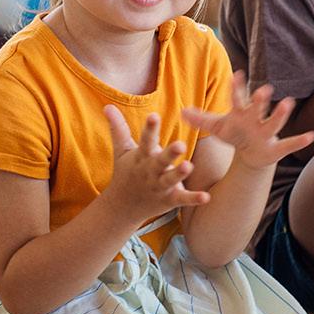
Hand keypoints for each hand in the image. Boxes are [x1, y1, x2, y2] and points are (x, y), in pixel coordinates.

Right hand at [101, 106, 209, 224]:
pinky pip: (182, 199)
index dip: (150, 128)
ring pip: (170, 180)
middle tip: (181, 144)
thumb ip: (118, 128)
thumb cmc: (127, 172)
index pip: (145, 140)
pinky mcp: (169, 200)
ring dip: (179, 174)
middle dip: (169, 154)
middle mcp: (150, 171)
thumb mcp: (122, 150)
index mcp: (141, 157)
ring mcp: (159, 186)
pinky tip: (206, 197)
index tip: (154, 116)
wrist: (122, 207)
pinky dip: (194, 199)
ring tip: (190, 166)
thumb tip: (107, 106)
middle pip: (159, 161)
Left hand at [182, 72, 313, 169]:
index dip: (236, 88)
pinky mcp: (277, 147)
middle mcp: (256, 119)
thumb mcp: (217, 127)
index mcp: (241, 113)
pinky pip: (290, 144)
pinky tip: (312, 135)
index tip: (236, 74)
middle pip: (258, 108)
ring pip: (274, 123)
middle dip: (260, 100)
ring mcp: (267, 132)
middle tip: (264, 89)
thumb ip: (201, 119)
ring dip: (281, 114)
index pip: (237, 98)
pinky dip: (300, 140)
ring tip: (289, 102)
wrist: (252, 153)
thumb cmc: (235, 134)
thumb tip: (181, 111)